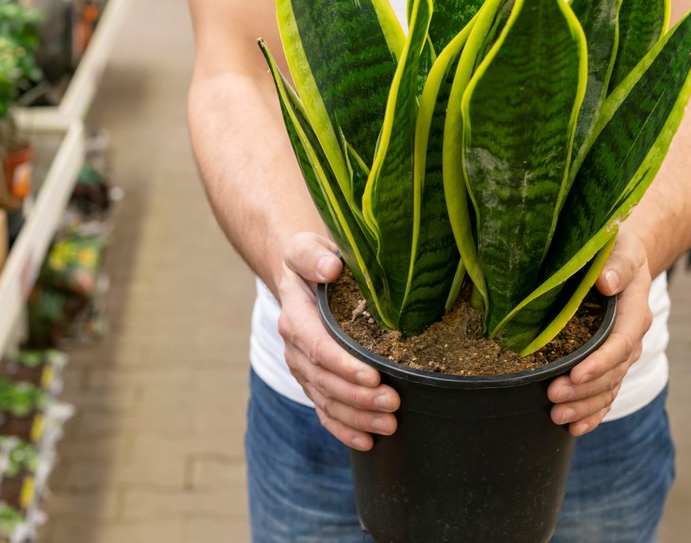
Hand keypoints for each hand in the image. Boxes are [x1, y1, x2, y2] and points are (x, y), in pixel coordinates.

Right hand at [276, 233, 399, 450]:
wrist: (300, 276)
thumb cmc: (311, 260)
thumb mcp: (306, 247)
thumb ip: (313, 255)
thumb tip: (331, 267)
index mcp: (296, 318)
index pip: (318, 347)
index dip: (344, 365)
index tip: (373, 376)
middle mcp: (296, 348)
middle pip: (325, 381)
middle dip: (359, 397)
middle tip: (394, 404)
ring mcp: (304, 369)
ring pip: (327, 401)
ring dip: (357, 417)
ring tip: (390, 425)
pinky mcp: (314, 381)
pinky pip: (325, 411)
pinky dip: (344, 429)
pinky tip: (367, 442)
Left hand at [547, 228, 652, 435]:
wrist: (620, 259)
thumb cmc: (617, 249)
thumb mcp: (621, 248)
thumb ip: (617, 264)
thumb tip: (606, 282)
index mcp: (635, 312)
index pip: (621, 344)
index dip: (600, 362)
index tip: (575, 374)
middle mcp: (630, 339)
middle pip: (612, 373)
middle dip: (584, 390)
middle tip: (552, 396)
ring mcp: (620, 355)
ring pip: (608, 389)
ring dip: (584, 406)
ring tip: (557, 416)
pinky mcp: (608, 364)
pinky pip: (605, 394)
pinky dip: (592, 413)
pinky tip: (574, 429)